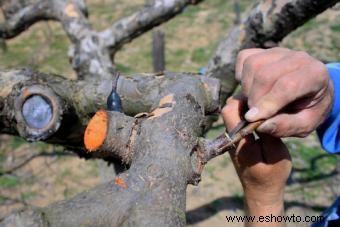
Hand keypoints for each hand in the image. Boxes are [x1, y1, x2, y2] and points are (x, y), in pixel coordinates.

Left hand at [222, 97, 291, 225]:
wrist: (260, 190)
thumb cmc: (271, 175)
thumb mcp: (276, 154)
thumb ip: (269, 134)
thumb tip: (264, 112)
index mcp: (238, 140)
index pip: (230, 111)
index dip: (244, 99)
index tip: (262, 96)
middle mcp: (230, 136)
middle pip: (230, 107)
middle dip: (245, 99)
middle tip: (264, 97)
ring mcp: (232, 137)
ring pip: (234, 111)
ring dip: (247, 105)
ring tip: (265, 104)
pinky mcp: (236, 138)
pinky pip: (239, 118)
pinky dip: (249, 113)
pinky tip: (263, 114)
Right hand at [235, 47, 332, 136]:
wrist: (311, 91)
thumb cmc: (308, 110)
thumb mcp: (305, 125)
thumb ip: (285, 127)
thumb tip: (260, 125)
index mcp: (315, 74)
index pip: (287, 85)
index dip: (267, 103)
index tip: (252, 119)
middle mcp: (298, 58)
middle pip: (265, 74)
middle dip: (254, 99)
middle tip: (255, 115)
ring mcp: (279, 52)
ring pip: (252, 65)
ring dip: (246, 89)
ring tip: (255, 102)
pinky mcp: (264, 51)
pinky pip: (244, 58)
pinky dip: (241, 75)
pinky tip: (250, 87)